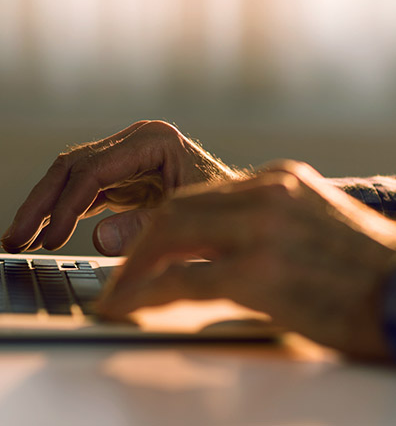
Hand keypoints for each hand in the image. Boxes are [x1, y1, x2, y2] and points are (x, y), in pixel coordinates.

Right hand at [1, 120, 241, 253]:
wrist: (248, 214)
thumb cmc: (229, 216)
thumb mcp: (191, 223)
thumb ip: (144, 229)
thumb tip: (97, 239)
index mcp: (153, 140)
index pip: (93, 170)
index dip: (67, 206)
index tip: (49, 241)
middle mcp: (134, 141)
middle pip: (71, 167)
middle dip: (41, 204)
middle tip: (14, 238)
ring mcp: (125, 156)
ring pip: (69, 177)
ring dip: (43, 209)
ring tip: (17, 239)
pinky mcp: (122, 175)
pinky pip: (81, 191)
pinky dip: (62, 213)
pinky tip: (44, 234)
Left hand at [96, 160, 395, 359]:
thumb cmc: (371, 274)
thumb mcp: (315, 230)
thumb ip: (265, 227)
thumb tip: (218, 250)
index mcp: (280, 180)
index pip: (200, 195)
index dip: (160, 223)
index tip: (142, 247)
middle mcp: (268, 193)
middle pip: (176, 208)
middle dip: (139, 242)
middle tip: (120, 272)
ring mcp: (263, 229)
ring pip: (168, 233)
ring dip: (134, 267)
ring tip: (117, 293)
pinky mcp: (260, 271)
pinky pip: (182, 280)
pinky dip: (146, 294)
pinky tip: (129, 307)